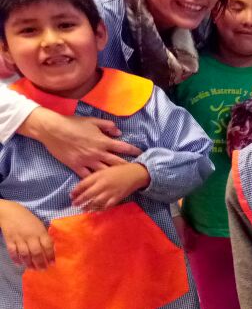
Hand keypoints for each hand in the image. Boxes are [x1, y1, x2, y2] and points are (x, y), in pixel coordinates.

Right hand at [0, 201, 54, 268]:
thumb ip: (44, 236)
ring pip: (25, 254)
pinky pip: (13, 251)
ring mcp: (19, 238)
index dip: (51, 255)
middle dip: (40, 262)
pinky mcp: (9, 240)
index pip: (47, 245)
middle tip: (43, 269)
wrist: (10, 212)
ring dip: (29, 263)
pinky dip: (16, 259)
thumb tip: (50, 248)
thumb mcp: (39, 225)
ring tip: (33, 269)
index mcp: (40, 231)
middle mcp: (30, 236)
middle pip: (36, 252)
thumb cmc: (28, 219)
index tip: (53, 263)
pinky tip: (20, 264)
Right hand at [21, 109, 140, 176]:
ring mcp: (87, 161)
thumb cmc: (73, 123)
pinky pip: (88, 177)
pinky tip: (100, 187)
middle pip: (117, 163)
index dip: (134, 151)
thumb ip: (107, 126)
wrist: (52, 130)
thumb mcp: (92, 121)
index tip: (142, 155)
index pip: (123, 148)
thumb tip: (119, 132)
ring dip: (113, 176)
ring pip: (104, 172)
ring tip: (121, 182)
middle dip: (127, 167)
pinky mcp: (76, 166)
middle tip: (135, 172)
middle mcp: (98, 153)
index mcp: (103, 141)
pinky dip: (94, 182)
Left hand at [70, 163, 149, 210]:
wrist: (135, 174)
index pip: (83, 184)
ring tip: (83, 210)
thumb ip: (93, 177)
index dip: (76, 191)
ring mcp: (110, 192)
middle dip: (79, 200)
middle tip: (74, 204)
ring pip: (96, 202)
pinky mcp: (117, 198)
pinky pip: (106, 206)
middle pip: (87, 194)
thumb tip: (82, 186)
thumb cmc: (118, 171)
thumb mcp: (104, 170)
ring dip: (88, 207)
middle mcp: (103, 184)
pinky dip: (100, 210)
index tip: (71, 195)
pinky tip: (95, 212)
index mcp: (98, 176)